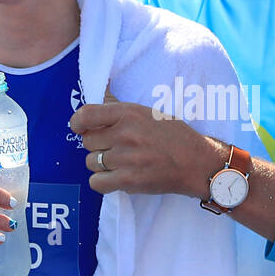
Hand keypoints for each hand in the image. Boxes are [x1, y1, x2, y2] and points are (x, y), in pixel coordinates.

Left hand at [69, 90, 224, 198]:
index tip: (80, 128)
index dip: (78, 123)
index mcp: (128, 113)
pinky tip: (116, 178)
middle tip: (114, 148)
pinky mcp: (128, 180)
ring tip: (120, 163)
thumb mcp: (148, 112)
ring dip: (101, 165)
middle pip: (87, 142)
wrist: (197, 163)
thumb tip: (102, 92)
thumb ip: (121, 107)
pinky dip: (103, 182)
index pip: (86, 115)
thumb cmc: (174, 135)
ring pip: (91, 162)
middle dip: (97, 145)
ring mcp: (125, 158)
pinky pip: (96, 182)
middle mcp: (124, 134)